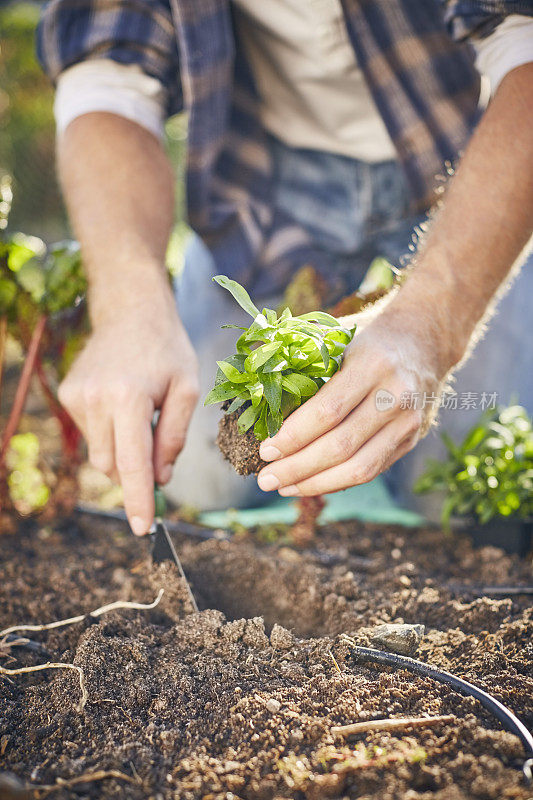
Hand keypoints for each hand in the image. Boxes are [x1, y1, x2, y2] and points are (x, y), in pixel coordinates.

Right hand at [58, 297, 198, 533]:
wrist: (130, 312)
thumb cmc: (167, 350)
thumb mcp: (187, 390)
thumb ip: (173, 438)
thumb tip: (159, 479)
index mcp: (129, 397)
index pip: (133, 463)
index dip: (139, 500)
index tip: (142, 529)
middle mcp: (96, 399)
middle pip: (113, 465)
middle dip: (135, 472)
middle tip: (158, 454)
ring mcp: (76, 396)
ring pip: (100, 454)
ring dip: (123, 451)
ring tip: (141, 415)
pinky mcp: (67, 394)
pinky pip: (91, 434)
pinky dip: (110, 432)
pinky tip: (122, 403)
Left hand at [256, 306, 444, 496]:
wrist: (427, 337)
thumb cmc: (368, 335)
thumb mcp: (337, 333)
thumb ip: (297, 354)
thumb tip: (248, 378)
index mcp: (373, 363)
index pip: (328, 411)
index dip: (294, 436)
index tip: (265, 449)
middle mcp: (396, 395)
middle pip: (341, 445)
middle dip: (297, 467)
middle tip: (264, 478)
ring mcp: (408, 421)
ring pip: (359, 467)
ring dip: (315, 483)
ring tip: (282, 487)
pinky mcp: (411, 439)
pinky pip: (371, 470)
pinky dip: (337, 482)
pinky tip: (308, 484)